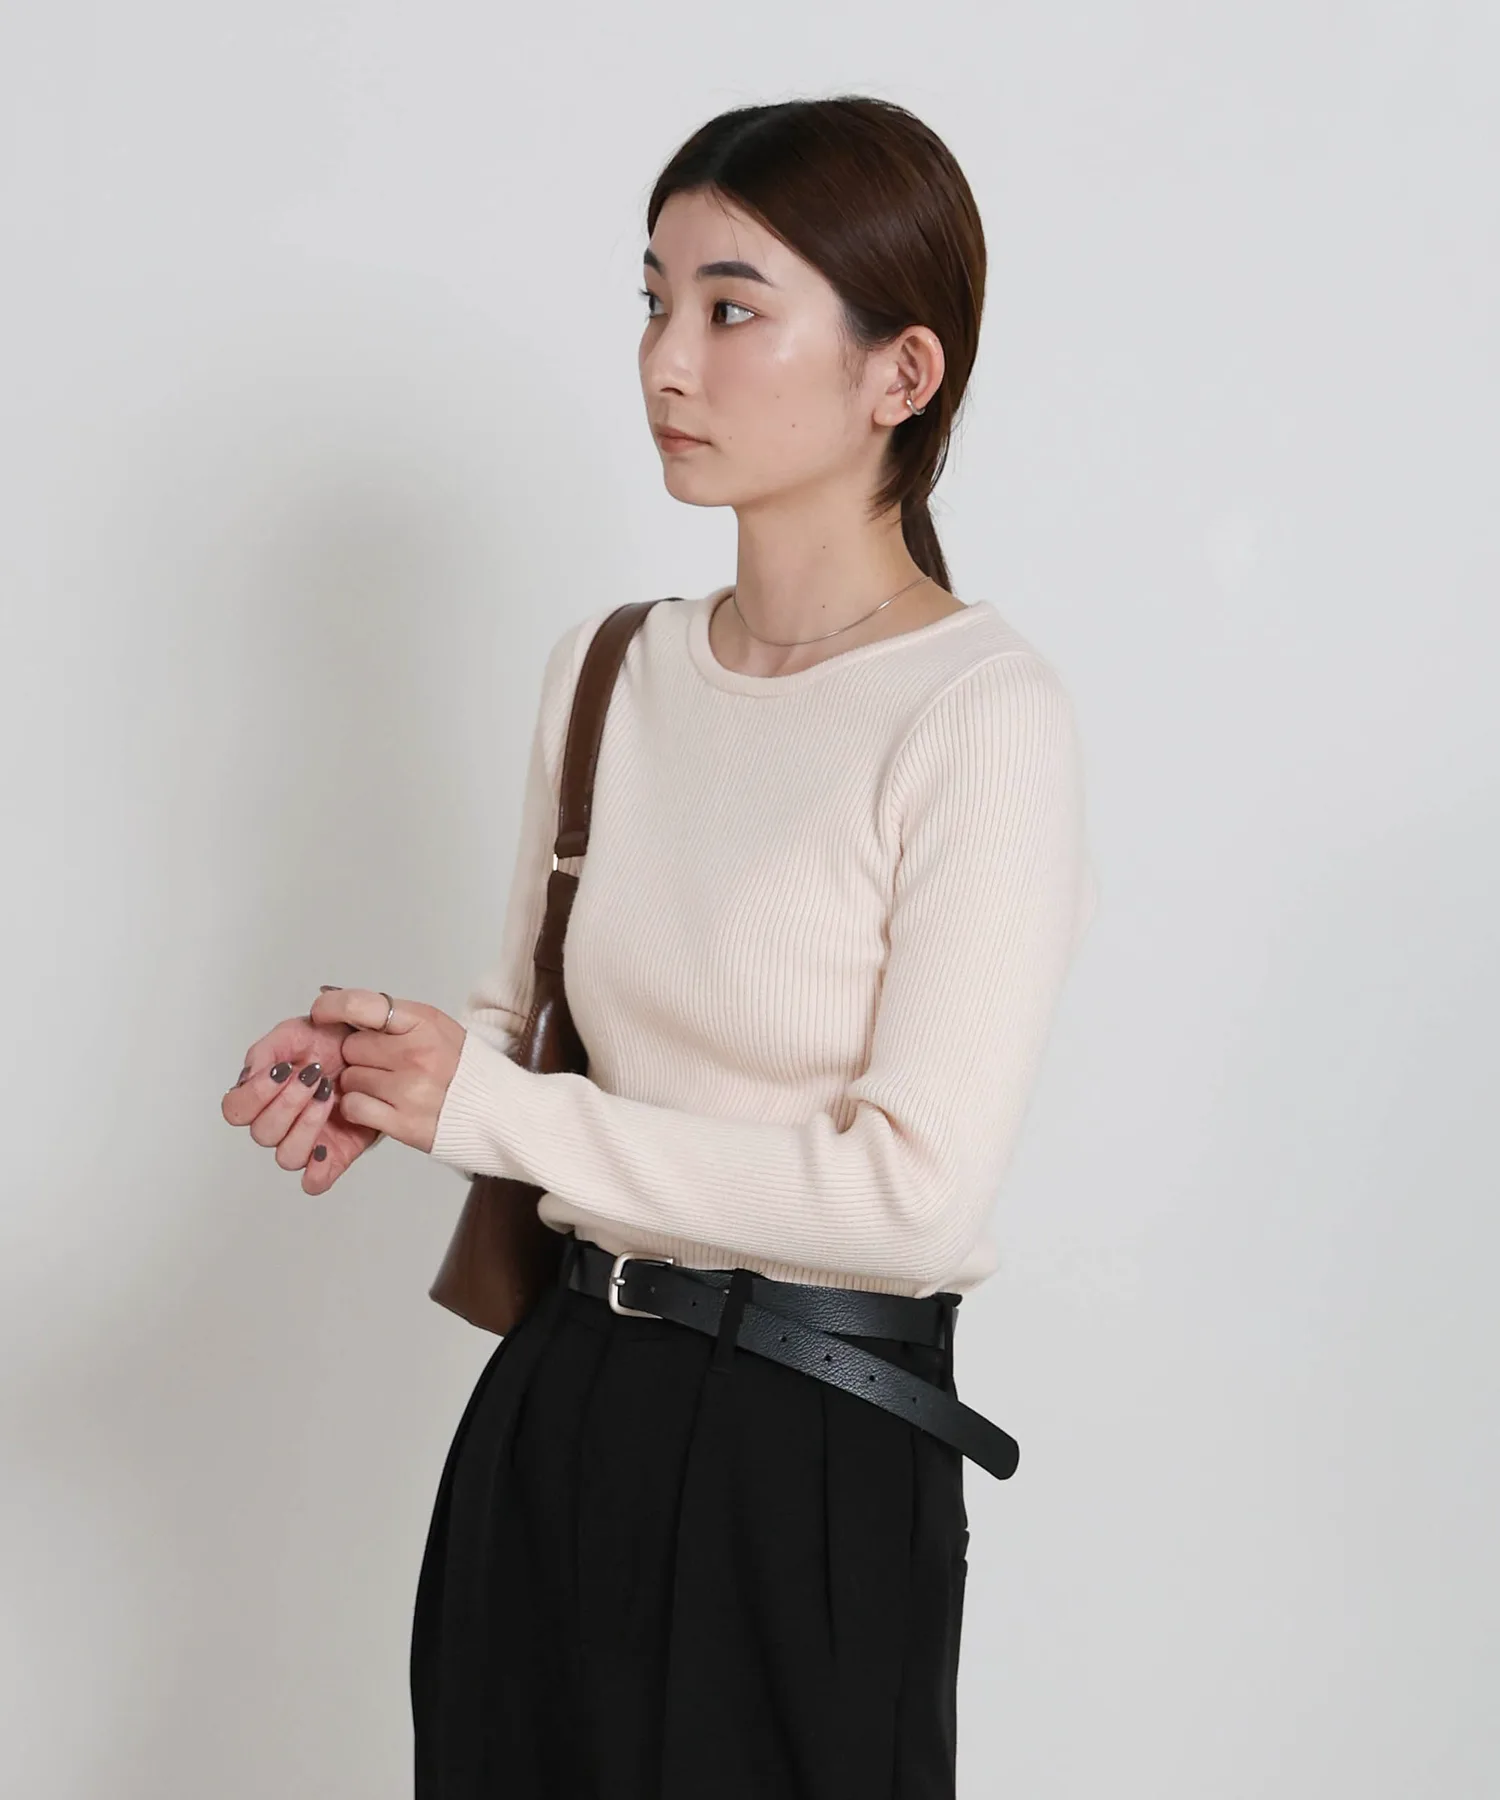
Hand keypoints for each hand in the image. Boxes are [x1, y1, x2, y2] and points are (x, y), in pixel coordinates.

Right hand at [221, 1006, 381, 1194]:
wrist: (373, 1045)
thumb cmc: (330, 1040)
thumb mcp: (296, 1031)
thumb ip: (267, 1049)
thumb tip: (251, 1073)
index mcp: (263, 1095)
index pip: (236, 1110)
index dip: (255, 1094)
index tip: (283, 1070)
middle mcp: (279, 1123)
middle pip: (263, 1133)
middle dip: (288, 1103)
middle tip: (314, 1077)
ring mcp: (306, 1141)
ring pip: (287, 1156)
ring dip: (306, 1126)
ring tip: (329, 1096)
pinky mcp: (335, 1154)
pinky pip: (315, 1181)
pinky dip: (317, 1172)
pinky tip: (326, 1149)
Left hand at [307, 987, 466, 1156]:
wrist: (496, 1110)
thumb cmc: (462, 1068)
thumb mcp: (434, 1027)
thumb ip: (389, 1018)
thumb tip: (331, 1001)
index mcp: (424, 1023)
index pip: (360, 1005)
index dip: (332, 1008)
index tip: (320, 1014)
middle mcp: (416, 1053)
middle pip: (351, 1048)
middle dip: (357, 1057)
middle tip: (380, 1064)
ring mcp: (410, 1090)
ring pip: (349, 1080)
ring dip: (358, 1085)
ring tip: (387, 1087)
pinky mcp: (404, 1123)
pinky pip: (354, 1108)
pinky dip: (360, 1108)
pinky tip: (380, 1106)